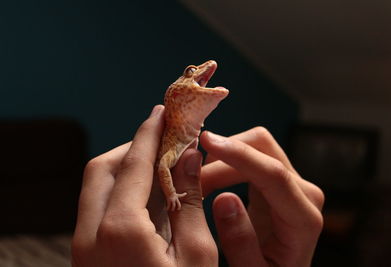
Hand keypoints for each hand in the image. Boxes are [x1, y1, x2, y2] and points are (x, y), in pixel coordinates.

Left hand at [71, 105, 216, 266]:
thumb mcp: (197, 254)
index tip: (160, 113)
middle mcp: (89, 235)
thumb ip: (190, 201)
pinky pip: (96, 210)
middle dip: (132, 149)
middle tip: (162, 142)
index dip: (149, 133)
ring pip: (95, 188)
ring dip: (124, 170)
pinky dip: (119, 193)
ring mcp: (82, 247)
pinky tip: (146, 196)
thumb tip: (189, 156)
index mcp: (120, 230)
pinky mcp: (85, 256)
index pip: (133, 164)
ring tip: (158, 166)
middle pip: (102, 170)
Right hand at [200, 127, 323, 266]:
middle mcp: (304, 192)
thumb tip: (224, 198)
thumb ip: (241, 242)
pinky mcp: (278, 177)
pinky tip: (209, 176)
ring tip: (197, 181)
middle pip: (264, 147)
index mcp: (304, 219)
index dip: (239, 155)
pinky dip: (227, 158)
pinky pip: (252, 154)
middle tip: (191, 178)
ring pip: (256, 145)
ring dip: (223, 156)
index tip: (207, 142)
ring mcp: (292, 180)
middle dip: (224, 155)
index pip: (274, 175)